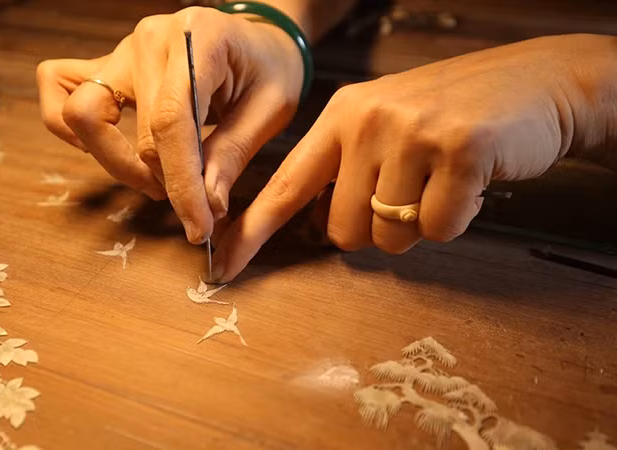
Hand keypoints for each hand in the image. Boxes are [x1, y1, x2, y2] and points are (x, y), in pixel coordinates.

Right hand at [36, 7, 302, 242]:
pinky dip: (72, 128)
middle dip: (162, 182)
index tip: (197, 227)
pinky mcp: (105, 63)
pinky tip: (112, 148)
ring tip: (157, 178)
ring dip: (116, 163)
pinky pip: (58, 87)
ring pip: (83, 116)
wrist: (257, 38)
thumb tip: (206, 205)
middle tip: (193, 203)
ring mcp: (121, 49)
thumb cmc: (268, 69)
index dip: (181, 183)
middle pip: (136, 131)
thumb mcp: (271, 109)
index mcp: (199, 38)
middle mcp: (150, 39)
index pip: (173, 122)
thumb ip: (234, 154)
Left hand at [211, 34, 616, 281]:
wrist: (535, 84)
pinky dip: (457, 219)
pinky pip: (439, 229)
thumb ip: (345, 169)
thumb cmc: (452, 116)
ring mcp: (411, 132)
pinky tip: (470, 181)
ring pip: (388, 237)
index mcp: (340, 116)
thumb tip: (313, 229)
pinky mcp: (458, 150)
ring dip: (417, 226)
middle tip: (410, 192)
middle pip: (341, 230)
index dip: (252, 230)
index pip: (284, 185)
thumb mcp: (385, 126)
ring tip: (441, 181)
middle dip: (375, 230)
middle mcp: (367, 120)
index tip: (223, 265)